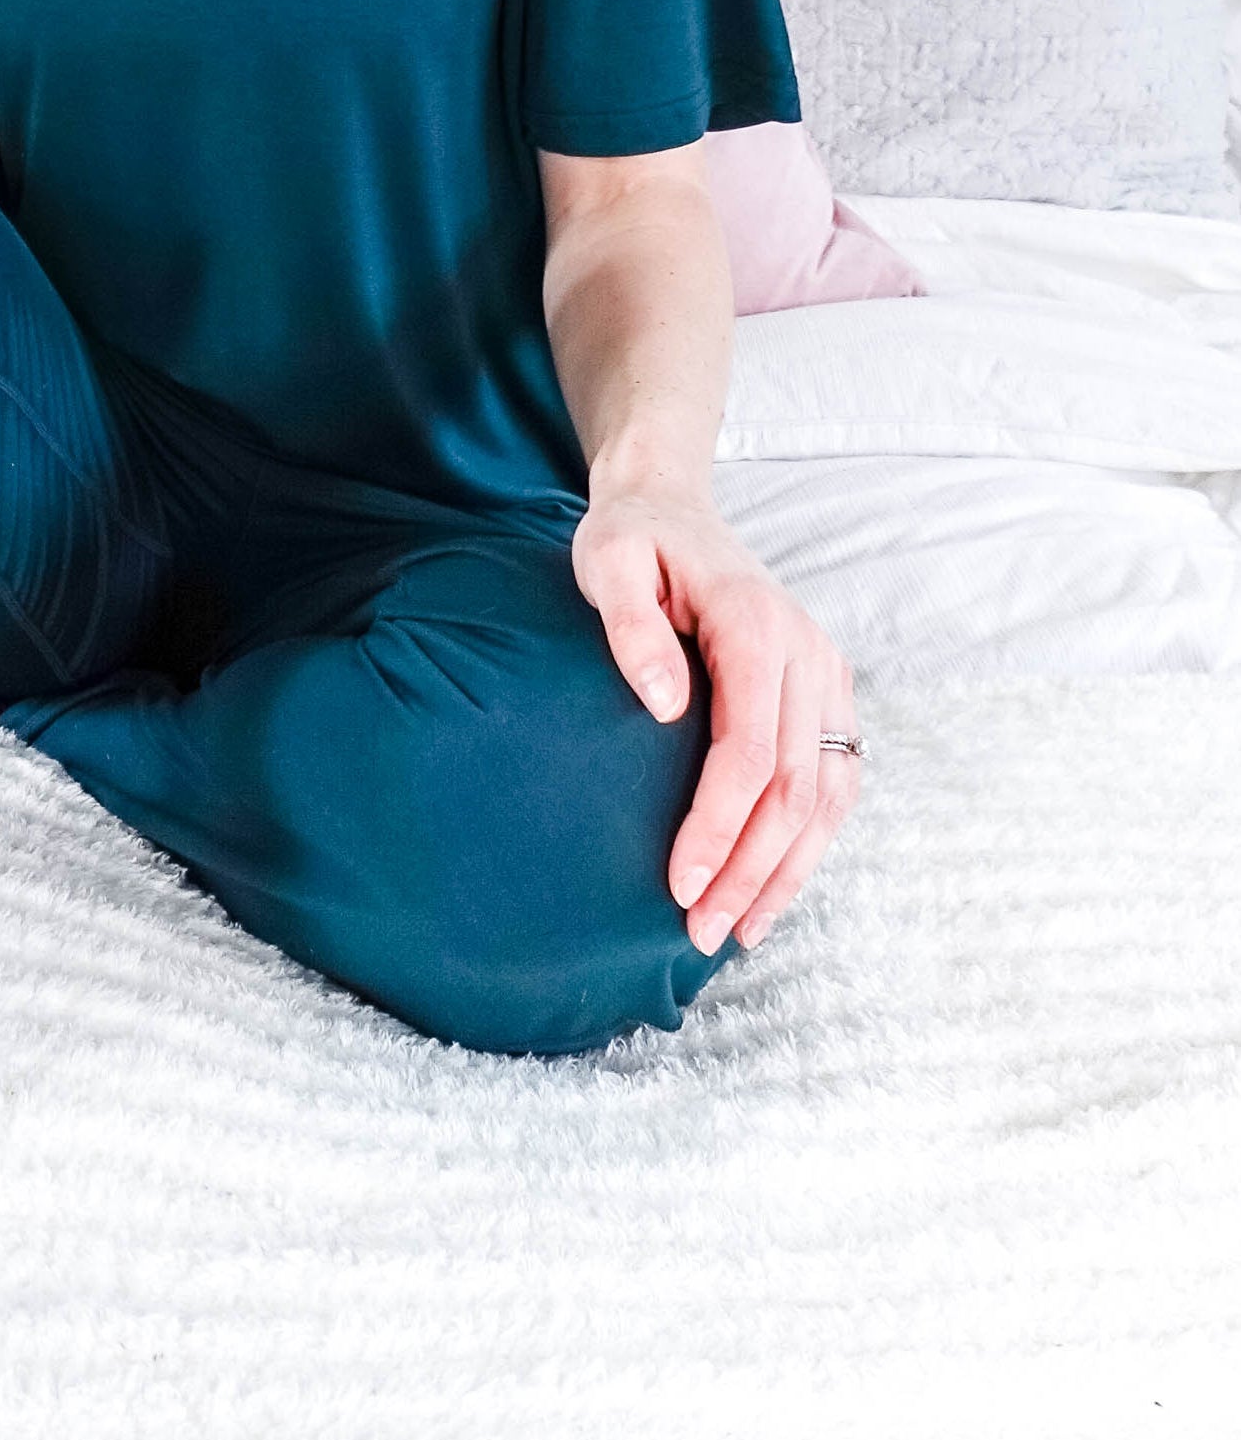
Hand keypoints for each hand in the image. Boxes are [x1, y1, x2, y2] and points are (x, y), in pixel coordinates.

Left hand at [569, 485, 860, 955]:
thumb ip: (629, 626)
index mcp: (756, 625)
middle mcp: (807, 652)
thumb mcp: (607, 561)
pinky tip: (771, 889)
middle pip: (794, 787)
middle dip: (751, 870)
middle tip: (701, 933)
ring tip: (738, 933)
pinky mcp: (824, 694)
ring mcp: (825, 674)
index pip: (750, 750)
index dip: (719, 825)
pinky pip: (832, 781)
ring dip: (786, 872)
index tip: (680, 883)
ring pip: (826, 795)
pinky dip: (808, 844)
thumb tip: (662, 705)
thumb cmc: (630, 538)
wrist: (671, 505)